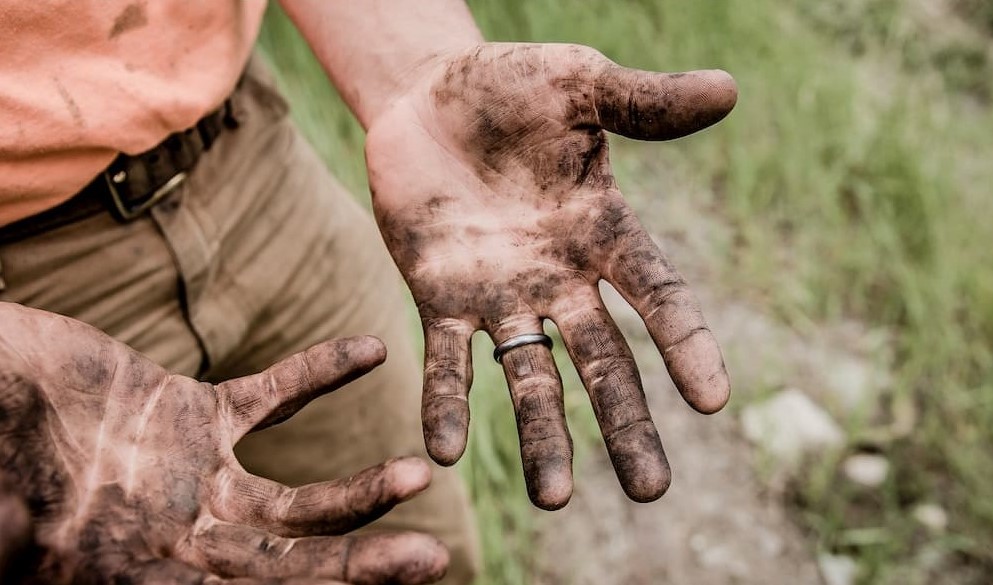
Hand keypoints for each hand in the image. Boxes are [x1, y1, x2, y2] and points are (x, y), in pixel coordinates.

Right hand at [0, 303, 447, 584]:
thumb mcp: (6, 524)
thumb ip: (31, 546)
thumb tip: (64, 561)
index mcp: (145, 573)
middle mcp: (185, 536)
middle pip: (291, 562)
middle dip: (359, 565)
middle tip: (433, 561)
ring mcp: (197, 477)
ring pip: (296, 497)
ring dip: (359, 489)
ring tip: (417, 475)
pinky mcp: (196, 414)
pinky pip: (273, 396)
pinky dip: (320, 372)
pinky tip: (370, 350)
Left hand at [366, 43, 735, 509]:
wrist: (425, 96)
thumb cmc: (511, 85)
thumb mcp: (580, 84)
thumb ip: (644, 102)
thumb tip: (728, 90)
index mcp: (603, 231)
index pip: (658, 294)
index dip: (686, 343)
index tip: (714, 399)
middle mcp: (560, 277)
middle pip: (603, 360)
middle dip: (625, 423)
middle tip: (651, 492)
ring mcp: (500, 293)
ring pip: (528, 376)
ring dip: (541, 435)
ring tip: (552, 500)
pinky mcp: (439, 296)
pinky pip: (445, 358)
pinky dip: (446, 402)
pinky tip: (444, 452)